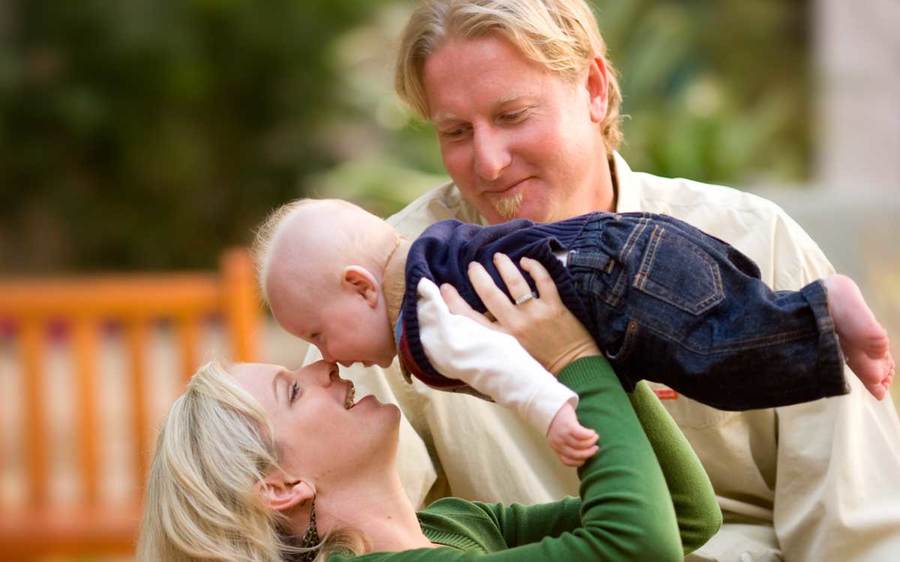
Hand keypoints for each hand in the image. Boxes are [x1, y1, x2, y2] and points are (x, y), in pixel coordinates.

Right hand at [440, 253, 599, 373]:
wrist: (574, 369)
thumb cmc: (542, 367)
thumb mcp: (511, 359)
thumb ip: (496, 343)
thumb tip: (480, 328)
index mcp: (502, 340)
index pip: (471, 318)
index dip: (455, 301)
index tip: (445, 288)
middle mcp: (516, 325)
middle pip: (490, 295)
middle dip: (478, 277)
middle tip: (473, 266)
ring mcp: (535, 314)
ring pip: (515, 283)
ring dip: (504, 267)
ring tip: (497, 257)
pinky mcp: (555, 307)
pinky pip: (543, 281)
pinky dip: (534, 267)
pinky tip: (526, 261)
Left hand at [547, 403, 598, 466]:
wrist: (550, 405)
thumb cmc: (557, 420)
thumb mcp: (558, 435)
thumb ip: (565, 444)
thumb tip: (581, 452)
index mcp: (555, 447)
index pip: (566, 461)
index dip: (578, 462)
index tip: (586, 459)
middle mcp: (558, 443)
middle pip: (576, 454)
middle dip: (588, 453)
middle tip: (595, 448)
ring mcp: (563, 435)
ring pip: (581, 445)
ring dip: (591, 442)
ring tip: (595, 437)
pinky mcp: (569, 426)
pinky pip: (583, 435)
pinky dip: (590, 435)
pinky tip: (592, 432)